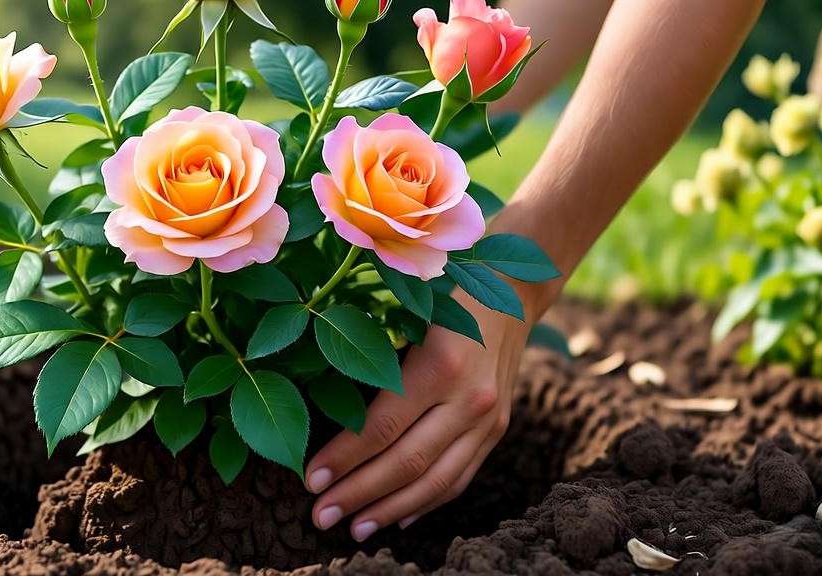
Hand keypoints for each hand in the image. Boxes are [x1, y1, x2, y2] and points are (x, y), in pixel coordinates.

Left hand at [302, 294, 529, 540]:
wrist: (511, 291)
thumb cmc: (439, 295)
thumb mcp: (403, 314)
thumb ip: (370, 360)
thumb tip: (317, 407)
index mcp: (439, 363)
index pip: (382, 426)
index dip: (344, 459)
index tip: (310, 481)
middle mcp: (470, 397)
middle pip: (407, 462)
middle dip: (359, 495)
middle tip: (320, 517)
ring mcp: (490, 419)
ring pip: (437, 481)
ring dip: (391, 510)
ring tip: (354, 529)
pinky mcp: (499, 430)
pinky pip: (461, 477)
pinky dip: (428, 503)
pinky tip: (398, 517)